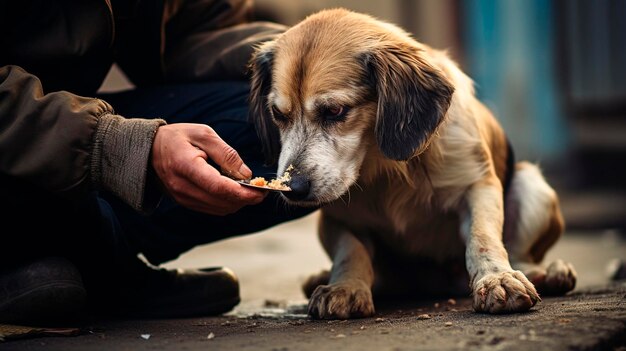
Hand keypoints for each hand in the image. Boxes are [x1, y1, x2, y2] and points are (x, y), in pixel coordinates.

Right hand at [151, 123, 266, 214]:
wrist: (150, 149)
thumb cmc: (178, 138)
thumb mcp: (204, 134)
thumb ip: (226, 154)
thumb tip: (246, 174)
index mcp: (186, 166)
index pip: (219, 187)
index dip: (243, 193)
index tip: (261, 192)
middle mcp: (182, 187)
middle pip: (221, 201)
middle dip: (245, 199)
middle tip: (261, 190)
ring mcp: (182, 198)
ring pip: (219, 209)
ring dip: (238, 203)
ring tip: (250, 190)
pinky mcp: (185, 202)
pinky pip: (212, 209)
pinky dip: (227, 203)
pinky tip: (235, 192)